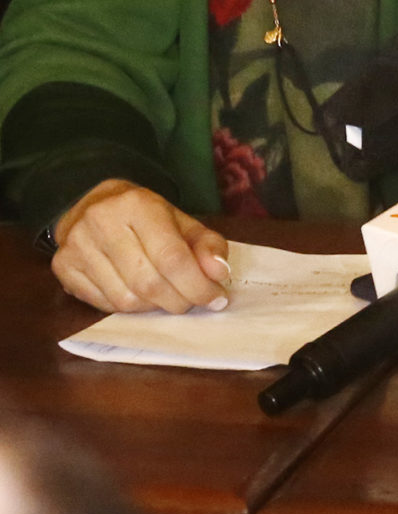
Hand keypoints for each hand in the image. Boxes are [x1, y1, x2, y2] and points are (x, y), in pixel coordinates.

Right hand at [51, 179, 230, 314]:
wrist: (93, 206)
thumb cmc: (145, 217)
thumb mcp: (182, 222)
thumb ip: (207, 245)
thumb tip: (219, 273)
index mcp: (137, 205)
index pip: (172, 257)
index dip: (197, 285)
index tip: (216, 298)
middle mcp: (101, 223)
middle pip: (149, 282)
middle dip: (179, 300)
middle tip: (194, 302)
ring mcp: (76, 246)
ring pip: (125, 299)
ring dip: (155, 307)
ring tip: (168, 297)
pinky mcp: (62, 267)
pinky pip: (103, 304)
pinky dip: (130, 308)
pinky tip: (141, 296)